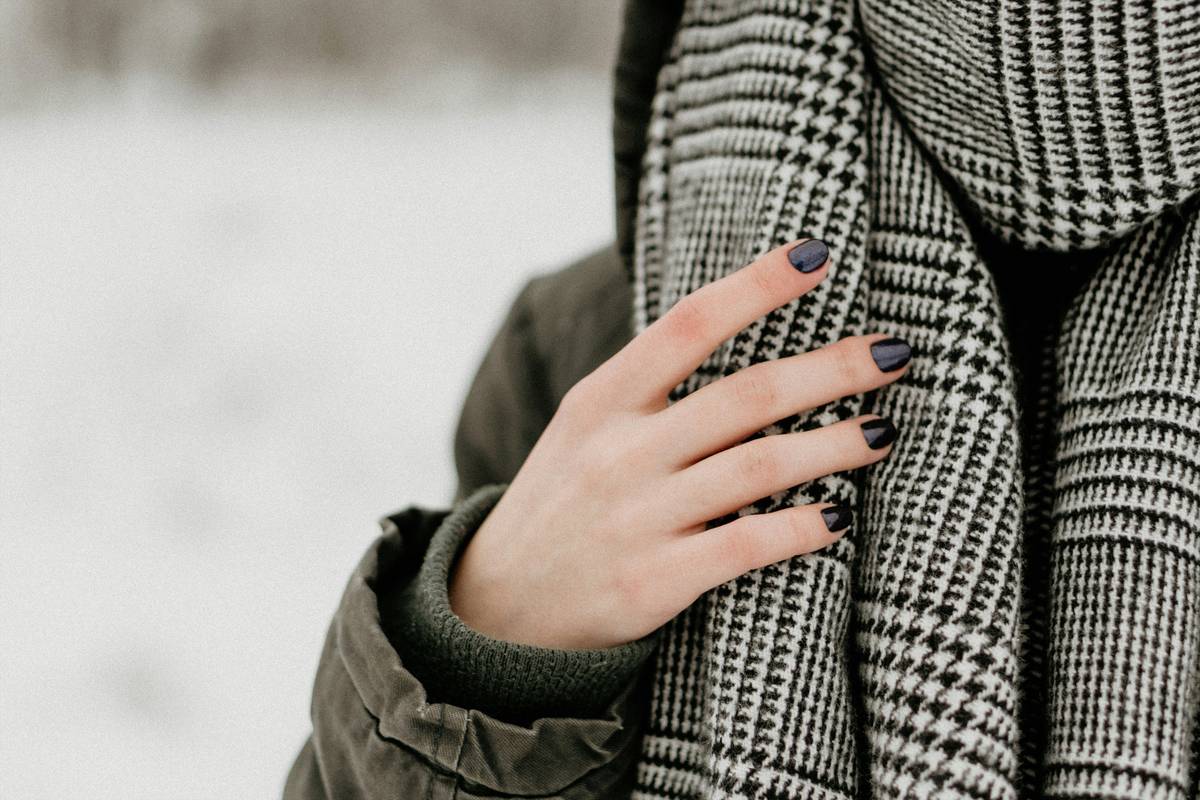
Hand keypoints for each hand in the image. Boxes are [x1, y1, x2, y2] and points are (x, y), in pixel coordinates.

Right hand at [449, 240, 909, 649]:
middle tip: (896, 353)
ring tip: (883, 431)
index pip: (688, 325)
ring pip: (759, 466)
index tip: (818, 255)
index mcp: (600, 400)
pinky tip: (839, 517)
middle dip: (831, 368)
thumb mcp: (583, 428)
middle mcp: (619, 451)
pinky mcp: (654, 582)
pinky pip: (746, 546)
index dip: (757, 287)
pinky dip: (801, 528)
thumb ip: (649, 388)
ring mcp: (637, 517)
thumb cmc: (559, 504)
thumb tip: (740, 334)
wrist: (497, 608)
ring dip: (834, 445)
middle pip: (745, 395)